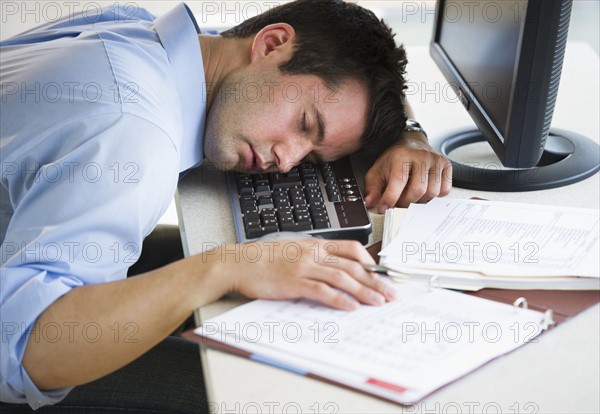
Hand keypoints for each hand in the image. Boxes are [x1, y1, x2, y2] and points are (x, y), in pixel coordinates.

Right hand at [212, 239, 395, 309]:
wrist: (238, 262)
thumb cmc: (263, 258)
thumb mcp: (293, 250)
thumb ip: (314, 257)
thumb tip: (333, 269)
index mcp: (315, 244)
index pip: (351, 248)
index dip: (370, 261)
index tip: (381, 274)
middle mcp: (313, 254)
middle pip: (353, 266)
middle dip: (375, 280)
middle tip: (390, 293)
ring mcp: (304, 268)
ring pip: (342, 278)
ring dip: (364, 291)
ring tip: (378, 302)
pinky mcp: (294, 283)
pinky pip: (322, 291)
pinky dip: (339, 299)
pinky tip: (350, 307)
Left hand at [364, 134, 451, 211]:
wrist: (411, 143)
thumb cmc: (394, 159)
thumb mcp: (378, 171)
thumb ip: (372, 188)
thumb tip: (370, 203)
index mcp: (402, 156)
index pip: (398, 182)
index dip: (390, 199)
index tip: (384, 208)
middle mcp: (421, 156)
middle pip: (418, 190)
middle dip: (406, 202)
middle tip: (399, 202)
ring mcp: (436, 160)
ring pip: (432, 192)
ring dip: (420, 200)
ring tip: (411, 195)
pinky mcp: (446, 166)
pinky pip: (444, 190)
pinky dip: (434, 196)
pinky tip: (424, 191)